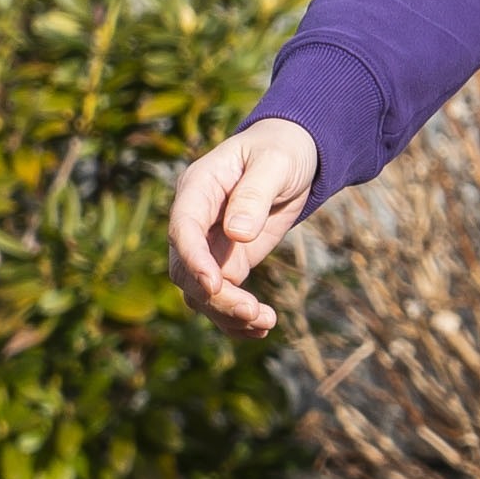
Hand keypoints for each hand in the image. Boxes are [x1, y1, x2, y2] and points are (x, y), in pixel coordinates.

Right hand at [167, 119, 319, 338]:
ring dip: (227, 313)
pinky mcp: (228, 261)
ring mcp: (209, 245)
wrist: (296, 154)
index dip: (193, 259)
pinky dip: (236, 317)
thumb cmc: (282, 149)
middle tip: (253, 312)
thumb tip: (237, 234)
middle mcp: (195, 221)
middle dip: (216, 296)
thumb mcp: (275, 162)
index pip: (183, 229)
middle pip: (187, 269)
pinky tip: (261, 329)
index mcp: (197, 188)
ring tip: (266, 323)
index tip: (215, 285)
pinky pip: (222, 296)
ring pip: (201, 291)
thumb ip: (255, 193)